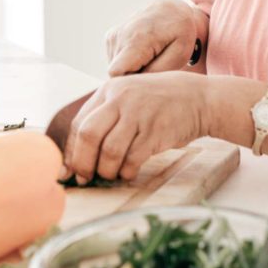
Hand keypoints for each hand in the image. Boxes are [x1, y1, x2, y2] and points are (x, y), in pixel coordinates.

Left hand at [60, 71, 208, 182]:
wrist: (199, 98)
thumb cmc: (161, 101)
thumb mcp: (129, 95)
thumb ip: (106, 115)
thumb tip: (80, 151)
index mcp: (109, 90)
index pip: (79, 123)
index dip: (71, 150)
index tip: (69, 169)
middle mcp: (121, 99)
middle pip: (89, 136)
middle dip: (83, 163)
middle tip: (85, 178)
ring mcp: (138, 114)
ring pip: (109, 151)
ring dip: (106, 170)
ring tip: (111, 175)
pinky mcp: (155, 131)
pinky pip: (132, 159)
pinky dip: (126, 171)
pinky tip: (128, 173)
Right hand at [104, 0, 201, 76]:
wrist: (172, 9)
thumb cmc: (180, 33)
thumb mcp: (179, 54)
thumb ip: (156, 71)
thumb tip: (135, 84)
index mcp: (136, 40)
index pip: (116, 73)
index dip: (131, 81)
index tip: (149, 77)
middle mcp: (119, 36)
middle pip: (116, 73)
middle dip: (134, 76)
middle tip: (155, 65)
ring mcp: (112, 36)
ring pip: (115, 68)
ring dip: (132, 69)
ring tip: (150, 57)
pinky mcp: (110, 37)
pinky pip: (115, 61)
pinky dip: (128, 62)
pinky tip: (143, 53)